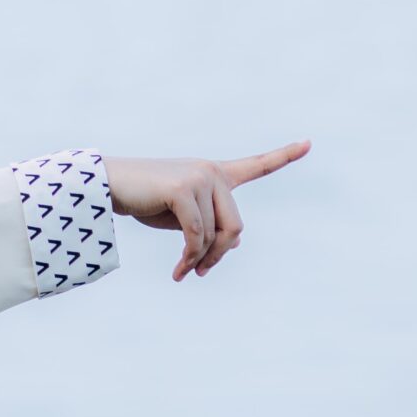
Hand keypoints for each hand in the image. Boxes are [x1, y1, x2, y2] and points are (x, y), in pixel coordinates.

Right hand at [103, 141, 310, 281]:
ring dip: (198, 259)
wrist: (107, 186)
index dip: (284, 156)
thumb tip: (234, 243)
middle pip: (235, 225)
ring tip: (182, 272)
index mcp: (214, 173)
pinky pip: (196, 234)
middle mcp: (212, 172)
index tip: (309, 143)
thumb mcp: (182, 217)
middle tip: (201, 273)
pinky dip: (189, 256)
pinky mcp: (183, 189)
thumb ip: (210, 225)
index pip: (256, 166)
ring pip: (214, 234)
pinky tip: (179, 270)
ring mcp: (199, 178)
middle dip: (220, 254)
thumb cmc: (143, 200)